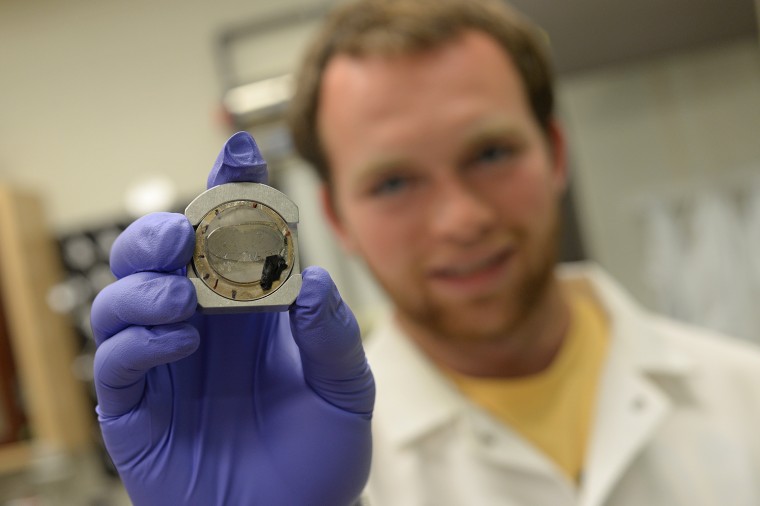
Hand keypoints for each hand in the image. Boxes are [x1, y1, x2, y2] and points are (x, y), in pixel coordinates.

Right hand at [91, 132, 374, 505]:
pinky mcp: (137, 410)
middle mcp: (203, 329)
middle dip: (163, 232)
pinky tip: (179, 341)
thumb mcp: (346, 391)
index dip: (233, 192)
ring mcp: (165, 366)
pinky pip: (114, 363)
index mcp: (251, 313)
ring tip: (181, 296)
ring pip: (121, 300)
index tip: (241, 149)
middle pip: (158, 257)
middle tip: (185, 235)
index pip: (234, 240)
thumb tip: (310, 279)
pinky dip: (139, 341)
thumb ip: (335, 336)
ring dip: (143, 284)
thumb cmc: (320, 456)